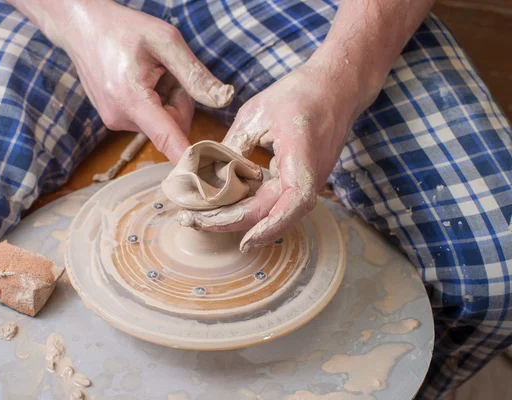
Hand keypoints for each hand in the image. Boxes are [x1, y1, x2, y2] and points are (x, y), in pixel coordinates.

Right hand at [18, 0, 233, 163]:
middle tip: (165, 71)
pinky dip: (153, 101)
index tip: (202, 182)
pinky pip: (149, 119)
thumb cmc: (123, 28)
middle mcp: (120, 118)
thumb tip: (222, 100)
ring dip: (166, 99)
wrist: (81, 27)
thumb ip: (194, 74)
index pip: (167, 138)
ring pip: (162, 122)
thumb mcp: (165, 40)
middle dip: (179, 101)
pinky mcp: (115, 121)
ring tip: (147, 71)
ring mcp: (115, 122)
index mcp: (132, 98)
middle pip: (173, 126)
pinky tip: (139, 78)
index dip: (188, 159)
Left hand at [179, 46, 368, 250]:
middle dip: (232, 222)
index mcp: (302, 155)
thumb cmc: (299, 93)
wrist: (336, 87)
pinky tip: (225, 207)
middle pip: (274, 212)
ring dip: (240, 218)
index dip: (269, 226)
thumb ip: (234, 147)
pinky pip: (276, 201)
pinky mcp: (302, 180)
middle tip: (193, 221)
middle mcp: (311, 175)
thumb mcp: (256, 114)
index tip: (243, 241)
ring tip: (203, 217)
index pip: (292, 201)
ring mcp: (309, 180)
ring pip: (274, 211)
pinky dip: (251, 207)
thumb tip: (207, 177)